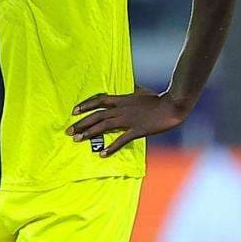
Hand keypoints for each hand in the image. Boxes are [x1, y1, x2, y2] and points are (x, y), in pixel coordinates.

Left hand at [68, 89, 188, 157]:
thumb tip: (131, 87)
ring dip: (89, 133)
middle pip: (97, 116)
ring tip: (77, 140)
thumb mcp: (142, 91)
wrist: (171, 105)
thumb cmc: (158, 98)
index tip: (73, 111)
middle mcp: (121, 109)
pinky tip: (102, 154)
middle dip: (81, 124)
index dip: (85, 105)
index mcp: (122, 99)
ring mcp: (128, 120)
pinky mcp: (137, 130)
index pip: (99, 101)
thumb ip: (133, 91)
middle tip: (68, 132)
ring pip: (104, 126)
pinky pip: (121, 140)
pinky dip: (111, 147)